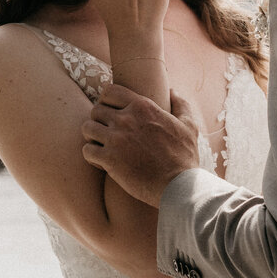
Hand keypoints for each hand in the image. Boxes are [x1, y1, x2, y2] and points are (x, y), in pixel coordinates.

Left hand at [82, 84, 200, 207]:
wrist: (178, 186)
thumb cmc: (185, 158)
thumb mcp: (189, 126)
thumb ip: (180, 105)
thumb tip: (173, 91)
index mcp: (143, 107)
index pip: (110, 91)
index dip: (107, 101)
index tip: (111, 113)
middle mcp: (126, 119)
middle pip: (96, 110)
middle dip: (99, 120)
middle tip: (106, 133)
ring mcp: (116, 139)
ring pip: (87, 128)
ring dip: (92, 137)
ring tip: (101, 146)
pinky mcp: (109, 160)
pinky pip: (87, 150)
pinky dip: (91, 156)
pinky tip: (101, 162)